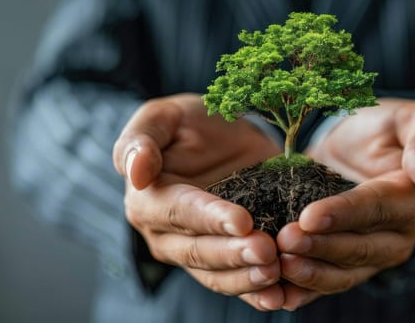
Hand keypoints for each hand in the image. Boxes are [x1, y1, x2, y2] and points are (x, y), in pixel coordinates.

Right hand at [113, 94, 283, 309]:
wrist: (222, 138)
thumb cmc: (190, 123)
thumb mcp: (164, 116)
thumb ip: (141, 139)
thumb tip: (134, 173)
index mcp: (147, 200)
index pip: (178, 212)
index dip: (209, 218)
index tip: (243, 221)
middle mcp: (165, 234)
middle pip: (198, 250)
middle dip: (234, 254)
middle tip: (268, 251)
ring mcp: (193, 252)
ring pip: (216, 274)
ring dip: (245, 278)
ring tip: (276, 272)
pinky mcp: (221, 261)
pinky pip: (235, 283)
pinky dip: (256, 294)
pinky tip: (279, 297)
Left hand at [277, 99, 414, 309]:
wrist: (358, 147)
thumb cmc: (385, 127)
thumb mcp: (411, 118)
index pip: (376, 209)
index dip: (343, 214)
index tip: (309, 216)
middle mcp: (399, 236)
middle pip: (359, 247)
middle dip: (321, 247)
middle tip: (284, 240)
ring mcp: (375, 255)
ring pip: (344, 273)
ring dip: (310, 273)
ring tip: (279, 264)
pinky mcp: (350, 264)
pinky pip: (329, 283)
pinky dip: (305, 291)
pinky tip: (280, 294)